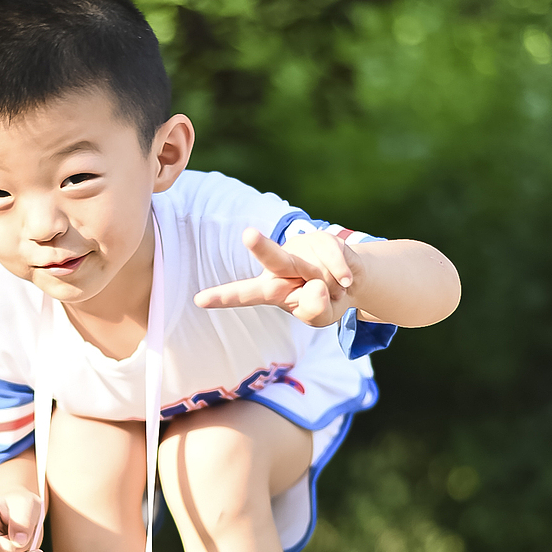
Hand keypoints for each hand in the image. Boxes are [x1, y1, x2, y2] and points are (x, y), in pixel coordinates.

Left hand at [194, 226, 357, 327]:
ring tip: (333, 289)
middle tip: (249, 234)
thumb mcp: (319, 318)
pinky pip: (336, 266)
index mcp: (271, 289)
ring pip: (317, 272)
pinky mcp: (323, 240)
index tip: (199, 300)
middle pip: (272, 257)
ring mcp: (301, 250)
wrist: (352, 281)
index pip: (246, 295)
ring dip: (331, 288)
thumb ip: (314, 310)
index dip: (224, 298)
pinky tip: (345, 281)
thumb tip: (315, 285)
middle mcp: (280, 266)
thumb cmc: (324, 301)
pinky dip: (344, 279)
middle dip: (261, 246)